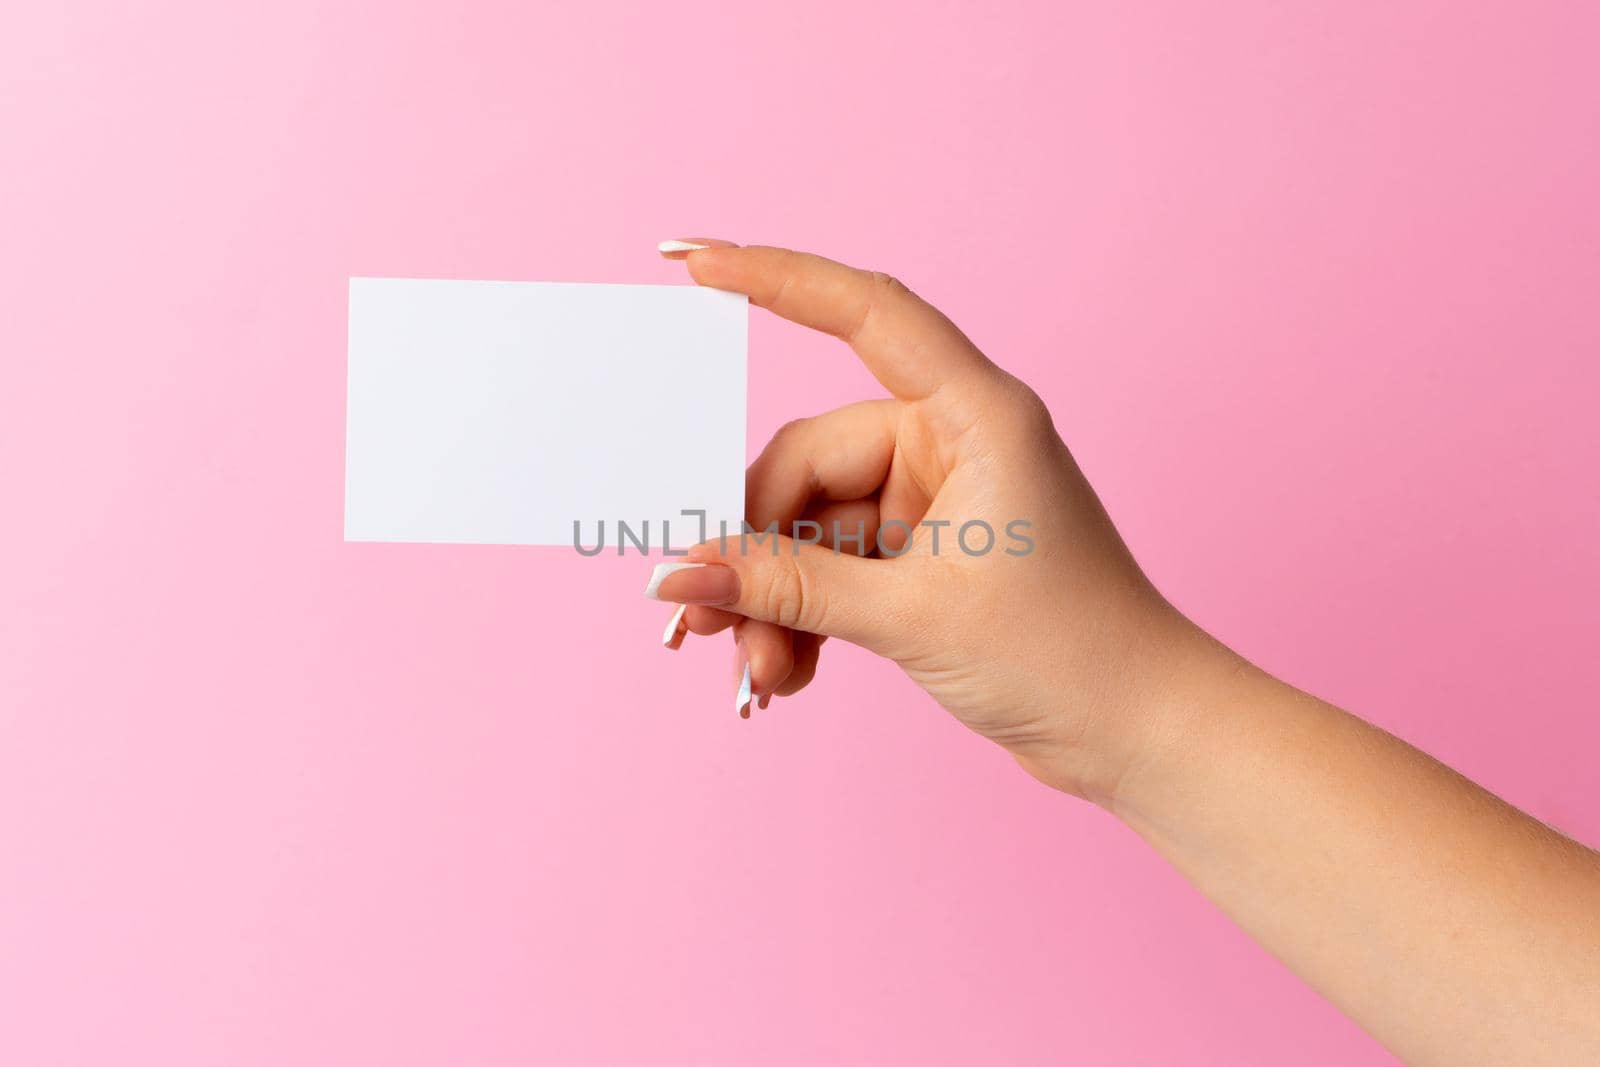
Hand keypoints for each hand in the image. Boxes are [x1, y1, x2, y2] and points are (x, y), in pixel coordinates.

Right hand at [649, 239, 1203, 801]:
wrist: (1137, 734)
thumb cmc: (1068, 654)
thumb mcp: (911, 617)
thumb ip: (787, 588)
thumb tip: (680, 573)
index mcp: (976, 416)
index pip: (866, 314)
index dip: (777, 278)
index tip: (697, 260)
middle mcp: (952, 445)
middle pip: (808, 462)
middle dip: (756, 549)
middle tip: (712, 626)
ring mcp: (937, 503)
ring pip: (811, 527)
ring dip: (776, 599)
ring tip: (761, 672)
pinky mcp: (926, 558)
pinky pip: (834, 567)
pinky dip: (804, 613)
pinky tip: (787, 671)